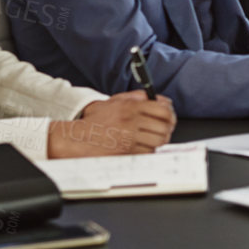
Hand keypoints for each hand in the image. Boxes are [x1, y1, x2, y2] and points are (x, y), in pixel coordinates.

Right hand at [48, 89, 175, 156]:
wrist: (78, 138)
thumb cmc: (95, 121)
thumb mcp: (113, 101)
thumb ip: (135, 97)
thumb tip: (155, 98)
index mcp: (130, 107)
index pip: (162, 109)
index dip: (170, 113)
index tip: (169, 115)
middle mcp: (132, 121)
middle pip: (164, 125)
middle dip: (168, 127)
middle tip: (166, 128)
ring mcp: (130, 137)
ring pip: (159, 140)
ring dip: (161, 140)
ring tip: (156, 138)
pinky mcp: (127, 151)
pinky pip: (149, 152)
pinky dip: (150, 150)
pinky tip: (145, 146)